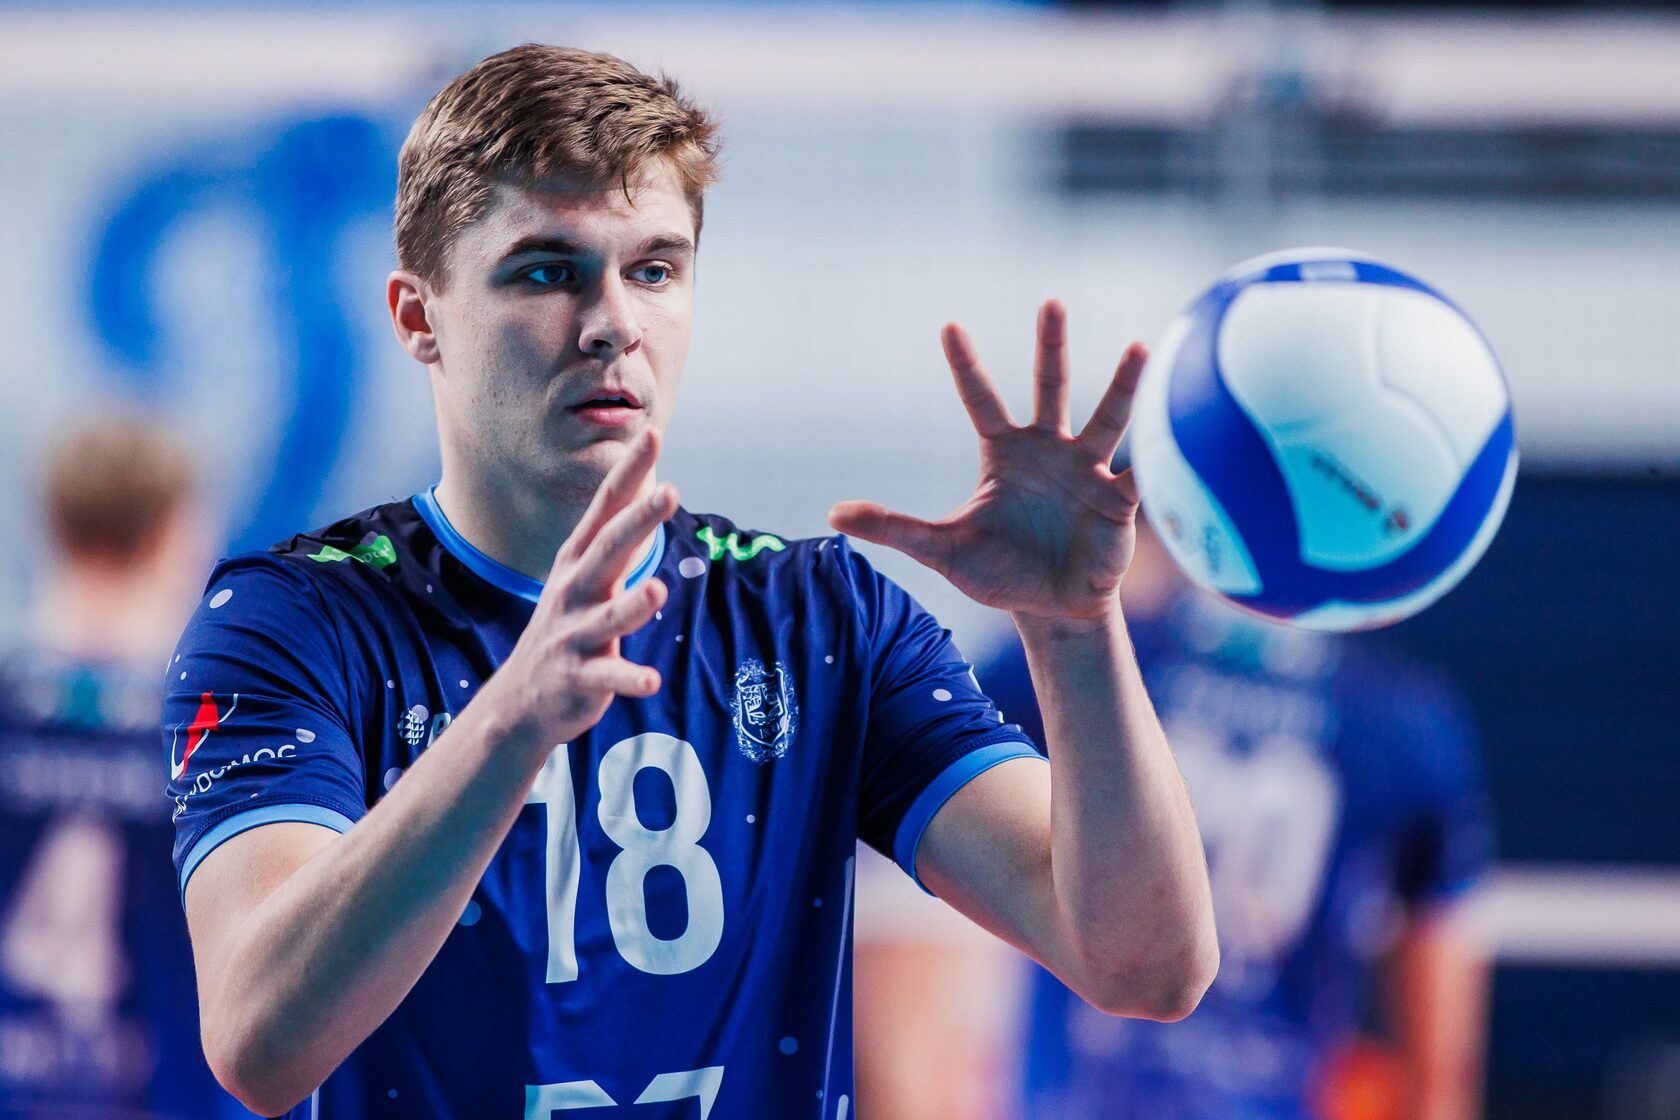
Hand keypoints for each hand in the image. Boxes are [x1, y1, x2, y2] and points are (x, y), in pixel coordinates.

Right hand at [494, 429, 674, 749]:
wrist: (523, 697)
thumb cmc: (570, 624)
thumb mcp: (587, 575)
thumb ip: (618, 537)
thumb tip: (655, 488)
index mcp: (580, 560)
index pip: (608, 507)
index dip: (631, 471)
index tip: (653, 433)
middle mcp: (575, 589)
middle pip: (608, 549)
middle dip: (638, 521)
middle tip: (670, 492)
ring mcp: (574, 634)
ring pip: (608, 618)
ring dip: (632, 605)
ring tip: (658, 590)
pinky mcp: (579, 676)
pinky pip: (607, 676)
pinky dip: (629, 679)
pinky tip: (652, 682)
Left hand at [830, 301, 1145, 622]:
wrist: (1051, 610)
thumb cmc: (998, 573)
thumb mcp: (942, 550)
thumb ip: (894, 528)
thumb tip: (833, 516)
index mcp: (1004, 454)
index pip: (981, 400)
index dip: (966, 366)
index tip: (950, 325)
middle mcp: (1049, 450)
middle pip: (1051, 388)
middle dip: (1052, 347)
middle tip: (1051, 303)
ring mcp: (1088, 470)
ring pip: (1108, 419)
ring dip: (1124, 387)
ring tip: (1140, 348)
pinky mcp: (1120, 501)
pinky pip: (1142, 472)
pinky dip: (1158, 455)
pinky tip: (1180, 427)